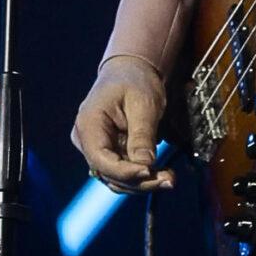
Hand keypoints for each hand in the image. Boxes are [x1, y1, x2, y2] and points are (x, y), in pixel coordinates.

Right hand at [72, 56, 174, 192]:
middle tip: (169, 179)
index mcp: (88, 124)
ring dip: (143, 183)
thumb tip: (146, 165)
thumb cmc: (134, 81)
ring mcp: (97, 149)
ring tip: (169, 178)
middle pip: (109, 174)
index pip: (101, 159)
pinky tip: (161, 174)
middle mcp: (87, 140)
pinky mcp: (110, 155)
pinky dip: (142, 177)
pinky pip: (124, 174)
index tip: (150, 171)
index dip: (125, 171)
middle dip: (140, 181)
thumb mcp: (143, 104)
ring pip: (117, 179)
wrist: (131, 72)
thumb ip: (142, 135)